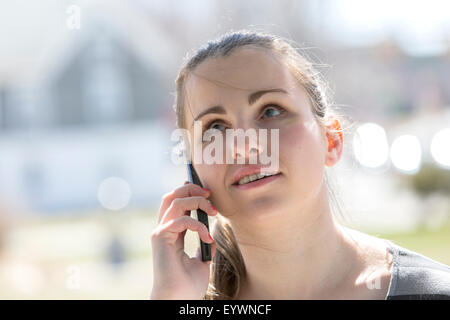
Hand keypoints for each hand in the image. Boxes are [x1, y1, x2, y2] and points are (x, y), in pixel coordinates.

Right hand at [150, 182, 216, 299]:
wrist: (179, 299)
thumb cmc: (188, 285)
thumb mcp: (202, 260)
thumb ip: (205, 245)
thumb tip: (212, 235)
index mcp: (171, 233)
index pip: (176, 203)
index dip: (190, 192)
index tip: (208, 193)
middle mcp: (163, 229)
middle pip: (172, 195)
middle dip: (191, 189)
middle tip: (209, 194)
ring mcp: (160, 232)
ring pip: (176, 201)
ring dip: (198, 201)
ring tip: (214, 212)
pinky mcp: (160, 237)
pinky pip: (181, 220)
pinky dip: (198, 225)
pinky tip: (207, 239)